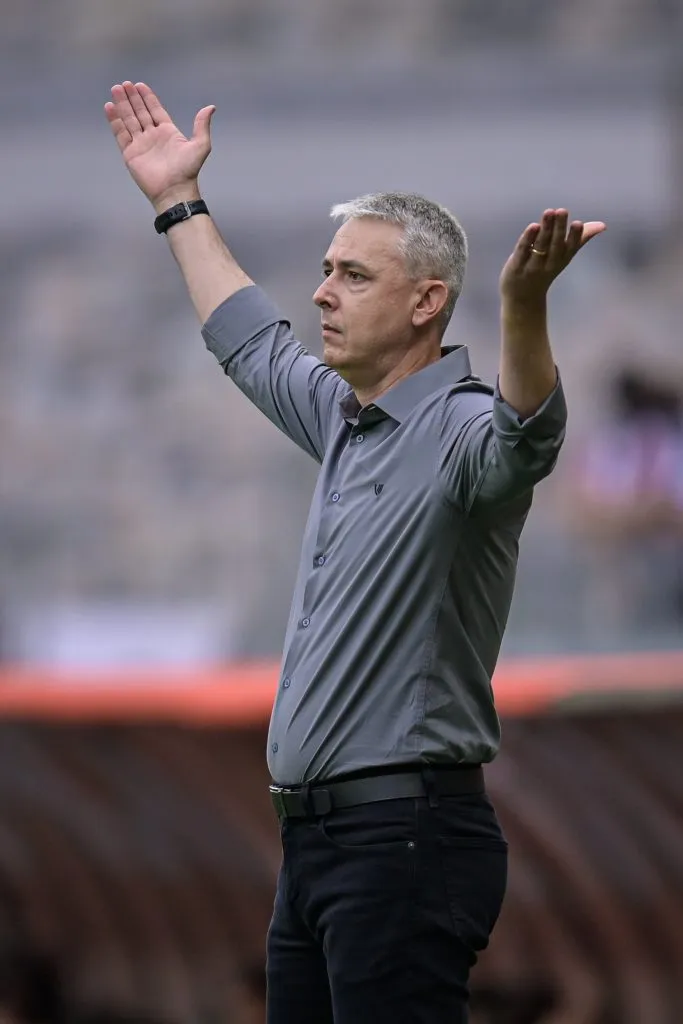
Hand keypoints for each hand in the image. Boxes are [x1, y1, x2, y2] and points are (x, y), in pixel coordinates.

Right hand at [104, 82, 214, 209]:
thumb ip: (202, 125)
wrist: (174, 191)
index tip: (139, 85)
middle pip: (140, 112)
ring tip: (115, 89)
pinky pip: (121, 133)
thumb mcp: (200, 145)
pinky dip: (115, 120)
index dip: (147, 98)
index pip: (155, 110)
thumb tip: (211, 107)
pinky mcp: (130, 153)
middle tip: (124, 84)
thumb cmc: (188, 170)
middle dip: (132, 98)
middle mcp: (153, 136)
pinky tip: (110, 107)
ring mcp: (140, 144)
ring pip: (129, 120)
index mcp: (168, 132)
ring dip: (122, 105)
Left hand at [500, 209, 605, 305]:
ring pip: (540, 246)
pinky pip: (523, 251)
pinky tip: (533, 226)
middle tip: (562, 211)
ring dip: (545, 229)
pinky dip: (528, 239)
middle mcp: (549, 263)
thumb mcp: (564, 256)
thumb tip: (603, 225)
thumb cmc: (546, 271)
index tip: (578, 223)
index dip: (574, 236)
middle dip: (559, 228)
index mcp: (562, 259)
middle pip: (555, 245)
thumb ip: (580, 238)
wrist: (524, 298)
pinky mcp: (516, 266)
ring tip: (549, 212)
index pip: (570, 247)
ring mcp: (532, 266)